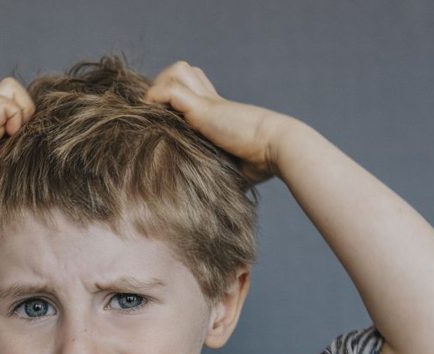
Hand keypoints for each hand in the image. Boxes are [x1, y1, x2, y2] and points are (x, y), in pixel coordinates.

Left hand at [144, 61, 295, 183]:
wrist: (278, 148)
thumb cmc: (262, 163)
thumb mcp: (235, 168)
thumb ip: (221, 174)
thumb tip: (216, 203)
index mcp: (218, 111)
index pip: (193, 86)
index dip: (177, 94)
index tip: (165, 117)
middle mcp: (211, 101)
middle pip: (183, 70)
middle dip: (164, 86)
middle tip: (157, 112)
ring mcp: (207, 102)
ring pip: (176, 72)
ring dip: (161, 87)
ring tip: (156, 113)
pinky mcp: (203, 108)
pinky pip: (170, 91)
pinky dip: (157, 100)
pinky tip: (155, 119)